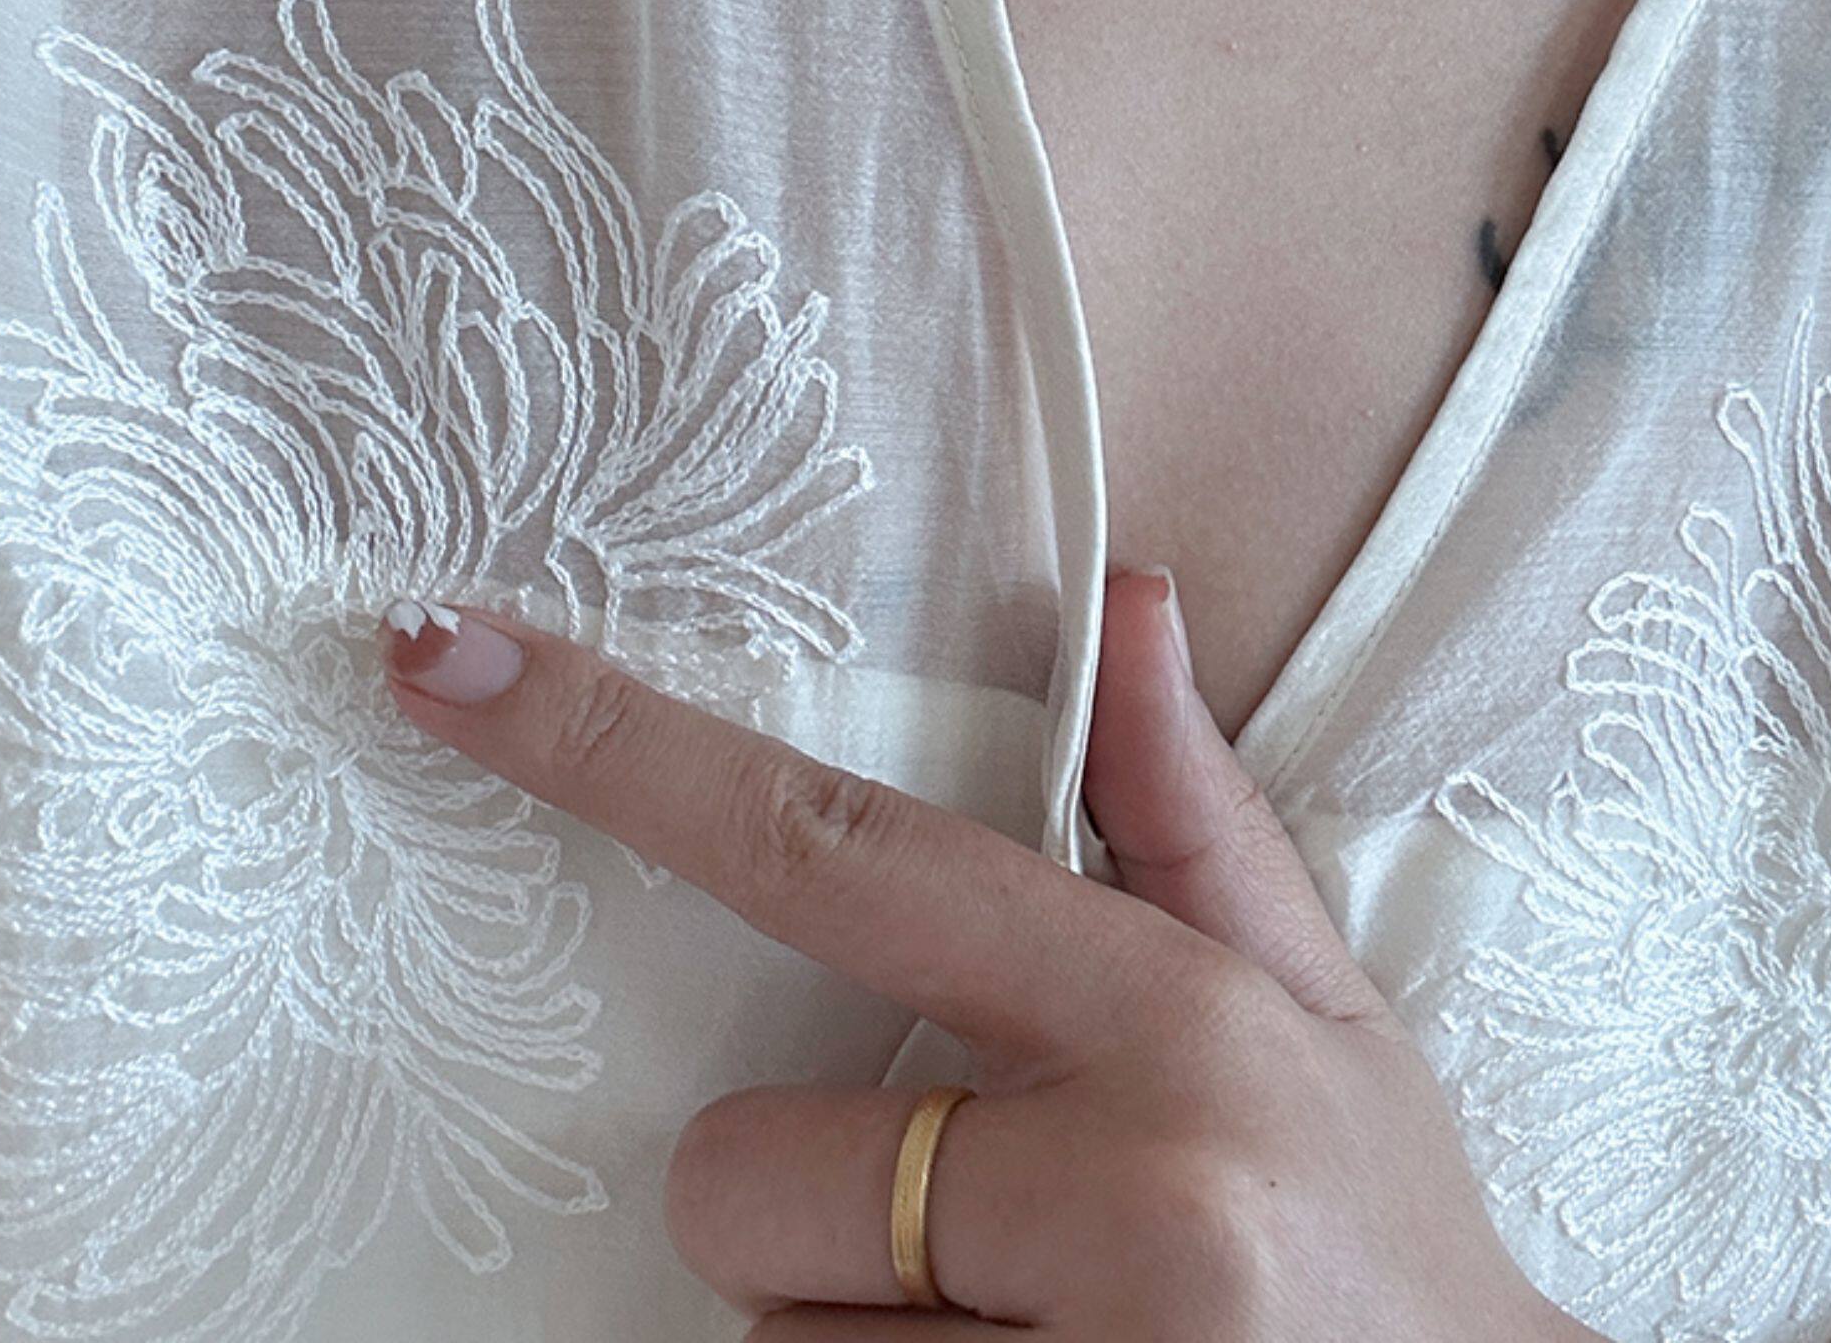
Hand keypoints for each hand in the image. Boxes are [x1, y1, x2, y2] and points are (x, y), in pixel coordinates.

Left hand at [377, 569, 1596, 1339]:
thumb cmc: (1384, 1233)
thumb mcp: (1319, 1005)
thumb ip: (1188, 809)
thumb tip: (1122, 591)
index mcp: (1172, 1018)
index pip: (842, 849)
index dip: (623, 751)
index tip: (446, 658)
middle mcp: (1127, 1196)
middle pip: (742, 1173)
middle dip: (815, 1209)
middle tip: (976, 1240)